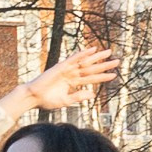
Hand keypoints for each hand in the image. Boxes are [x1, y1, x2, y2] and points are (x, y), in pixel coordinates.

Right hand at [0, 45, 120, 118]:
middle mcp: (72, 75)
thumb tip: (92, 93)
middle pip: (91, 69)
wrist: (33, 97)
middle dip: (104, 65)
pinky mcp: (61, 67)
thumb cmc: (47, 101)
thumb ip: (78, 97)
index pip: (92, 79)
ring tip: (109, 53)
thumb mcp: (66, 101)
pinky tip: (92, 50)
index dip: (103, 77)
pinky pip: (74, 59)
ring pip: (85, 62)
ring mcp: (67, 70)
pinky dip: (83, 54)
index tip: (114, 75)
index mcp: (73, 83)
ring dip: (97, 57)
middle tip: (117, 61)